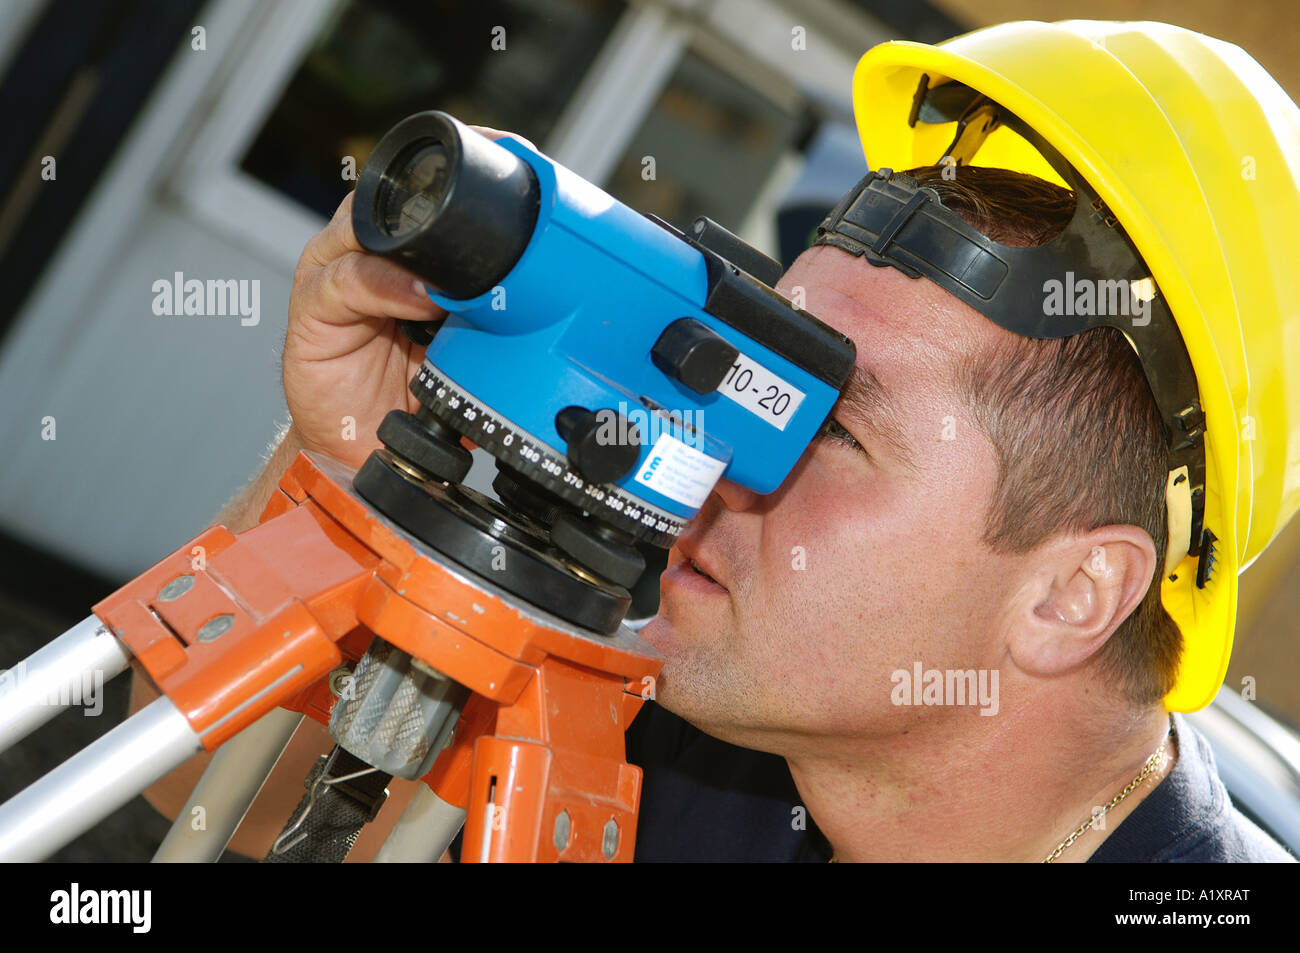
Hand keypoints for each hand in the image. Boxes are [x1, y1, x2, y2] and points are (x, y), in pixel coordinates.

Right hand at [282, 125, 533, 468]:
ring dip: (418, 247)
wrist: (364, 447)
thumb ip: (494, 310)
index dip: (478, 169)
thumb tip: (558, 291)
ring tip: (458, 275)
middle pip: (400, 197)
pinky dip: (386, 289)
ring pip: (368, 229)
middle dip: (444, 197)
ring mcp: (335, 273)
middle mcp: (369, 250)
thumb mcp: (469, 344)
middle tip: (496, 203)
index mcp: (407, 249)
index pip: (438, 193)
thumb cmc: (414, 390)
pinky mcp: (312, 310)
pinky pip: (347, 285)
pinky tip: (421, 302)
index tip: (521, 159)